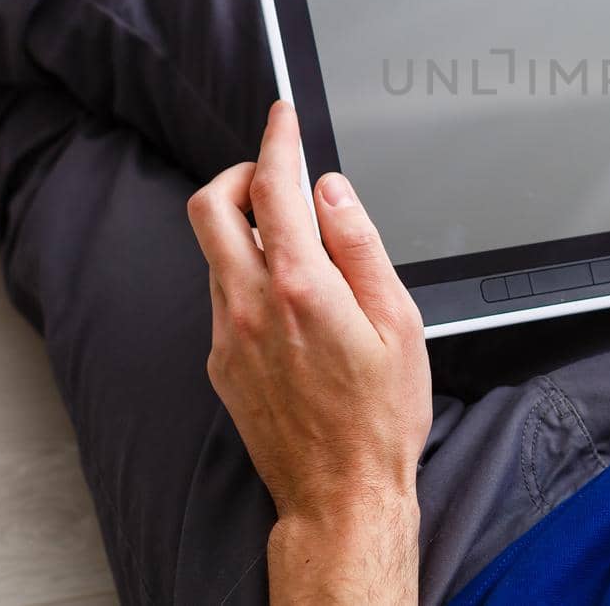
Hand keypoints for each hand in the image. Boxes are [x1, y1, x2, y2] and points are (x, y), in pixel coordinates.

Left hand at [188, 101, 429, 602]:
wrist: (340, 492)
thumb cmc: (381, 415)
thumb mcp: (399, 322)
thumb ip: (361, 246)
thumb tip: (333, 193)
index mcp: (302, 288)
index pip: (275, 188)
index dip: (278, 140)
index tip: (282, 116)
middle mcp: (252, 306)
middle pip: (211, 206)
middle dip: (240, 172)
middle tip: (275, 172)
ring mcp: (228, 336)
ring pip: (214, 251)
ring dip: (245, 225)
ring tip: (295, 238)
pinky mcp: (221, 362)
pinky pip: (222, 295)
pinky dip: (247, 272)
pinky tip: (289, 295)